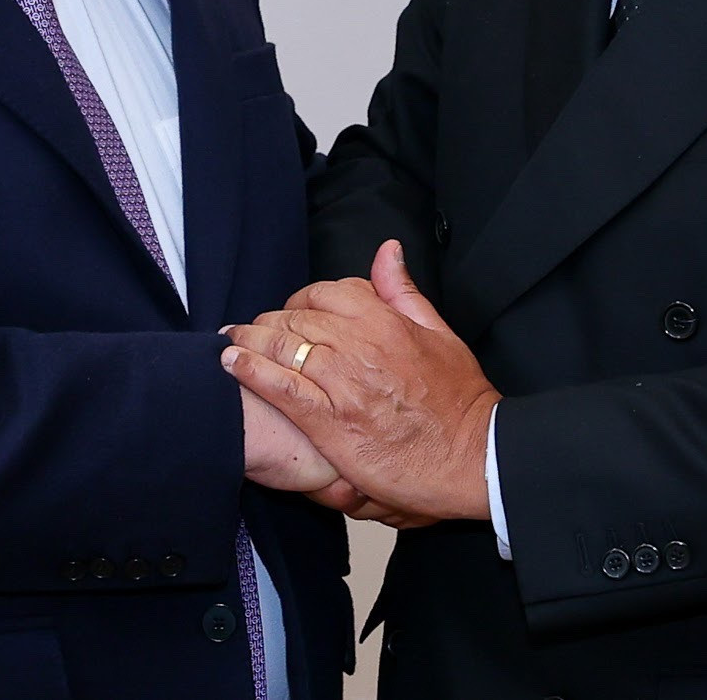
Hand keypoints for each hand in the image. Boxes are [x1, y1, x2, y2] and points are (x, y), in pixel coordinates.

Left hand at [222, 239, 499, 522]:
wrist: (475, 456)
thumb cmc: (460, 400)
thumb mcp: (439, 332)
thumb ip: (404, 292)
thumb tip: (387, 251)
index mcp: (386, 321)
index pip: (327, 291)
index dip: (302, 299)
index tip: (293, 311)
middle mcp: (361, 346)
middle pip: (299, 318)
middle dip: (271, 321)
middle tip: (253, 329)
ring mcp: (344, 385)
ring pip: (285, 347)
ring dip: (251, 341)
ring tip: (232, 341)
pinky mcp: (332, 423)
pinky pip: (283, 389)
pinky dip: (253, 372)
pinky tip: (234, 365)